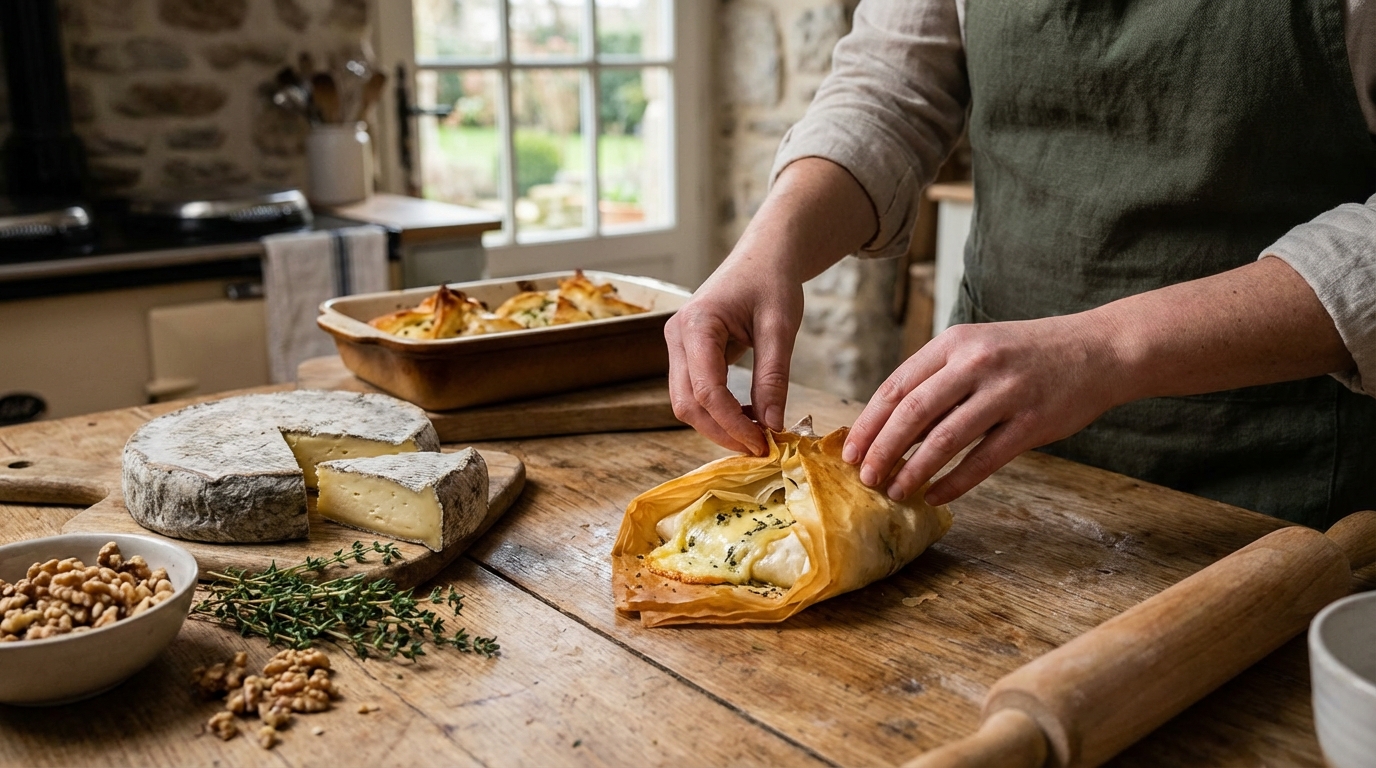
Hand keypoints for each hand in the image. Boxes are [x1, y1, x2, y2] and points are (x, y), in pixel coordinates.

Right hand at [665, 258, 803, 454]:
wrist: (762, 257)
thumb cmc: (772, 282)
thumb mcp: (780, 328)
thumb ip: (773, 377)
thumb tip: (772, 425)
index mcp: (697, 324)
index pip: (706, 390)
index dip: (732, 423)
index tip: (763, 443)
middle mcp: (676, 336)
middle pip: (686, 403)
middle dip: (721, 431)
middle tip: (760, 448)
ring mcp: (677, 345)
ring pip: (685, 402)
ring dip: (717, 425)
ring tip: (756, 434)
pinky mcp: (686, 352)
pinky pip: (693, 391)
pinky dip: (716, 411)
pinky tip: (747, 416)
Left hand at [843, 314, 1125, 505]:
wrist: (1099, 349)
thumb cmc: (1028, 354)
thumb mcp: (977, 347)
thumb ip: (937, 378)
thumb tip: (889, 425)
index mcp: (954, 343)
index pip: (896, 386)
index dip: (869, 423)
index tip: (850, 452)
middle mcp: (976, 363)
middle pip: (912, 414)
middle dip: (882, 451)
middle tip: (866, 479)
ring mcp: (1006, 392)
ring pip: (944, 440)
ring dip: (913, 471)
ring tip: (895, 492)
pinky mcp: (1032, 422)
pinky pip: (983, 460)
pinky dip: (954, 483)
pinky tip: (935, 496)